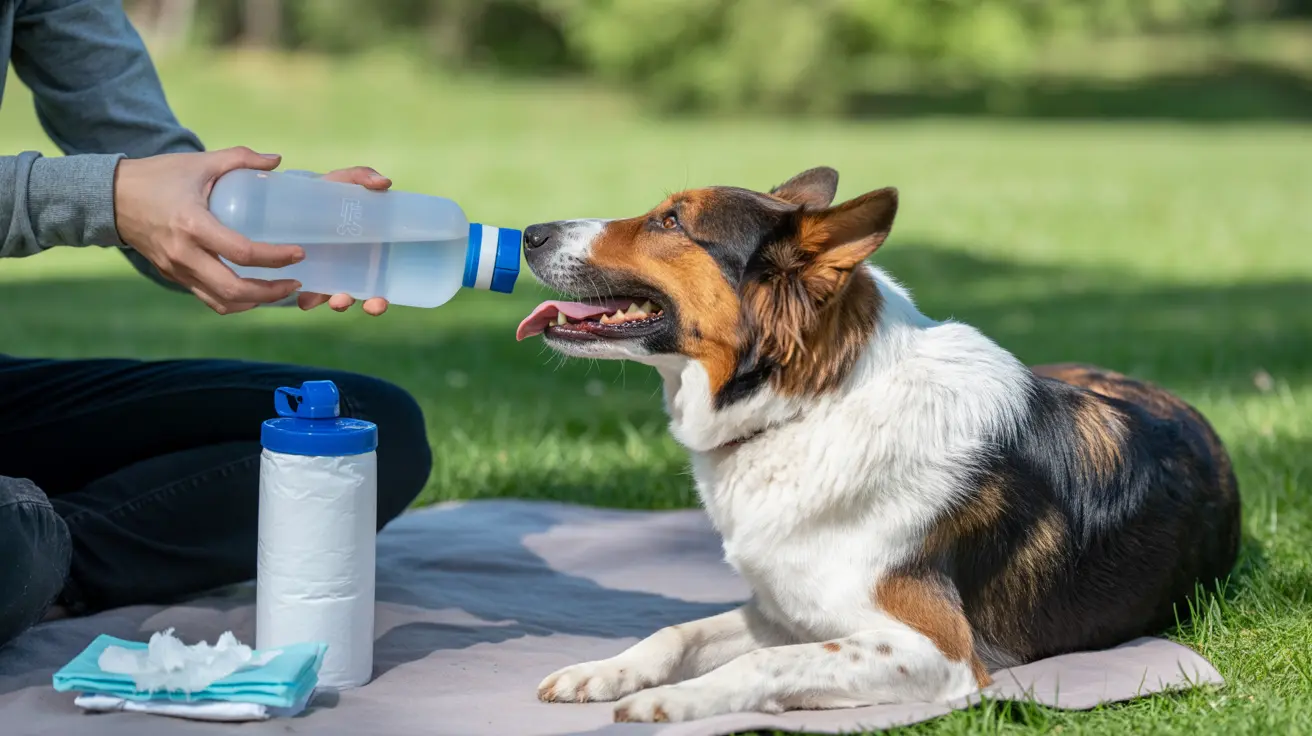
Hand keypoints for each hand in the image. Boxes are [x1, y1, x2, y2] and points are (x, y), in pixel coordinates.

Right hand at [114, 146, 304, 313]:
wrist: (109, 197)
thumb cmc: (157, 177)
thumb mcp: (199, 162)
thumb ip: (240, 158)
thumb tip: (277, 160)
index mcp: (193, 225)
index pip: (242, 252)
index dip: (275, 258)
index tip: (298, 253)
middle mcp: (184, 254)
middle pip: (234, 289)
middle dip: (270, 292)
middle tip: (295, 283)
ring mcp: (177, 270)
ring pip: (221, 301)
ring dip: (255, 302)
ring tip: (279, 291)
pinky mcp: (172, 276)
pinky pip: (207, 298)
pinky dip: (234, 301)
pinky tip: (252, 293)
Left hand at [294, 166, 391, 315]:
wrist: (289, 195)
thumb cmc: (324, 191)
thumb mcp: (342, 182)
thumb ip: (362, 177)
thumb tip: (386, 182)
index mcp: (364, 252)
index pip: (378, 283)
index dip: (379, 297)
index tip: (379, 301)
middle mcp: (348, 269)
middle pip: (358, 296)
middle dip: (356, 303)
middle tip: (350, 302)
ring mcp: (326, 272)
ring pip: (334, 297)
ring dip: (334, 303)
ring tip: (332, 300)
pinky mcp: (303, 272)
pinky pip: (308, 292)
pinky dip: (307, 299)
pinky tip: (303, 300)